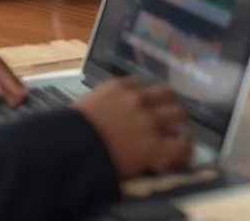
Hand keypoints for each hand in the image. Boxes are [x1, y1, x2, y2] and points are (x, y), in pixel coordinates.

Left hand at [75, 77, 192, 178]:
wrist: (63, 145)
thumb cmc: (93, 163)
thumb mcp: (129, 169)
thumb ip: (151, 157)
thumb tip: (162, 151)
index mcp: (154, 147)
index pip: (185, 145)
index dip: (186, 146)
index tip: (182, 146)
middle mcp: (151, 120)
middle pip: (180, 113)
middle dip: (178, 119)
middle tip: (172, 122)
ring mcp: (136, 98)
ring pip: (165, 91)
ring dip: (165, 99)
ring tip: (160, 102)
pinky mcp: (119, 84)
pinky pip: (140, 80)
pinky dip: (142, 88)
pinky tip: (138, 93)